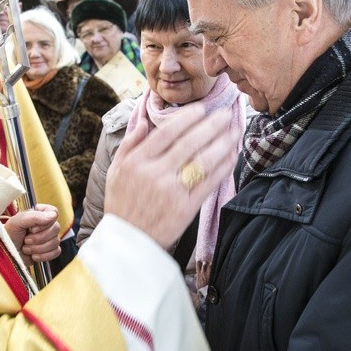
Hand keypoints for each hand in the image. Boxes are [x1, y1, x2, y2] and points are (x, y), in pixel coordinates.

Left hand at [4, 204, 60, 265]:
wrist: (5, 254)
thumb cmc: (9, 235)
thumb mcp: (17, 222)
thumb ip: (34, 217)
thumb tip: (53, 216)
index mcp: (39, 214)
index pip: (54, 212)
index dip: (45, 222)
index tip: (32, 228)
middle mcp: (46, 225)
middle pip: (56, 228)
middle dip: (39, 238)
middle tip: (25, 240)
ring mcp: (49, 238)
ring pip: (56, 242)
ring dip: (38, 248)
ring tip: (26, 248)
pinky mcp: (50, 251)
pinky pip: (56, 252)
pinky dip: (43, 256)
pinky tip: (33, 256)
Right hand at [105, 104, 240, 248]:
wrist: (128, 241)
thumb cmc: (122, 204)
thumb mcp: (115, 171)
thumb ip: (129, 144)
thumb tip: (145, 122)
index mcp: (138, 162)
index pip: (167, 133)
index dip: (187, 118)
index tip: (202, 109)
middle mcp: (156, 174)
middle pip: (189, 143)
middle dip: (211, 125)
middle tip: (225, 114)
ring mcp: (172, 191)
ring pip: (202, 161)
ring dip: (222, 143)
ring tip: (234, 130)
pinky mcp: (186, 208)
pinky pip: (209, 182)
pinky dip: (223, 167)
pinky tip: (232, 155)